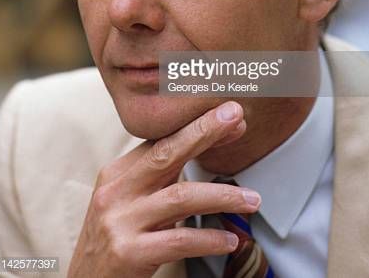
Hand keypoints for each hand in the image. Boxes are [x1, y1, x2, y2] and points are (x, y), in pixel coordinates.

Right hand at [67, 101, 260, 277]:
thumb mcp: (129, 201)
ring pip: (181, 197)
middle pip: (167, 153)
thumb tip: (206, 147)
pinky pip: (179, 240)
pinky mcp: (128, 253)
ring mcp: (120, 221)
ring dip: (222, 195)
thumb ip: (162, 178)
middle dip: (204, 133)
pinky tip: (229, 240)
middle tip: (235, 117)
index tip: (230, 116)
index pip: (161, 141)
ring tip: (252, 200)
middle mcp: (116, 192)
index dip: (198, 128)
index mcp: (117, 173)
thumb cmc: (116, 239)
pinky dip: (209, 238)